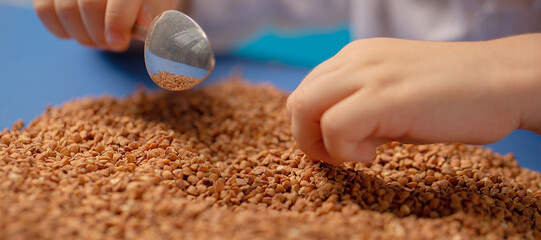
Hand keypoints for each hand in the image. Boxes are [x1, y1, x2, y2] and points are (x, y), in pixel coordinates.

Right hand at [33, 0, 180, 51]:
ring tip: (101, 39)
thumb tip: (149, 30)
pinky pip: (46, 12)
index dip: (117, 20)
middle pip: (88, 6)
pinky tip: (82, 32)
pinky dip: (63, 31)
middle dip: (102, 35)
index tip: (118, 41)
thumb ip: (156, 16)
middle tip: (114, 43)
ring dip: (86, 37)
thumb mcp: (158, 5)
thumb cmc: (145, 2)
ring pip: (66, 11)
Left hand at [287, 37, 524, 164]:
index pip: (307, 90)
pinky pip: (335, 125)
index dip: (312, 125)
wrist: (503, 81)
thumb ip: (359, 107)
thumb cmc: (452, 95)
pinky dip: (344, 150)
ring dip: (320, 143)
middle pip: (298, 100)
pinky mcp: (385, 96)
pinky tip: (373, 155)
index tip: (337, 146)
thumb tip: (332, 136)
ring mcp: (369, 74)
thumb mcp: (393, 96)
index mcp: (356, 57)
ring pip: (305, 108)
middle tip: (339, 156)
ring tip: (357, 155)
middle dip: (307, 137)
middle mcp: (356, 59)